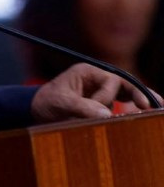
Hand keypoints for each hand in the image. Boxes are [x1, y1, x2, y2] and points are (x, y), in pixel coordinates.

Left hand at [31, 63, 160, 122]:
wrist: (35, 110)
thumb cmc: (46, 102)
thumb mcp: (61, 103)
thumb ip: (82, 107)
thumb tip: (106, 114)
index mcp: (86, 72)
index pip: (110, 81)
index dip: (108, 97)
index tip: (102, 111)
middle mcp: (95, 78)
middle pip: (123, 84)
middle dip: (139, 94)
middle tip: (156, 106)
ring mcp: (99, 88)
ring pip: (125, 92)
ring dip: (137, 100)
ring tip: (155, 108)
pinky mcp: (99, 100)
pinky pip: (120, 100)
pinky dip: (131, 105)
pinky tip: (143, 111)